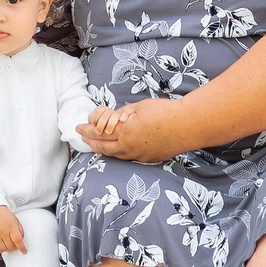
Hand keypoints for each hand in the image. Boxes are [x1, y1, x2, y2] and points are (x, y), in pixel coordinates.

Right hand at [0, 207, 25, 253]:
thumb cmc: (5, 216)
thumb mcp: (16, 221)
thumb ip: (20, 231)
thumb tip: (22, 241)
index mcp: (11, 226)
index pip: (17, 240)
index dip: (22, 247)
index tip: (24, 251)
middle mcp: (3, 231)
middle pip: (10, 246)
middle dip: (14, 246)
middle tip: (14, 243)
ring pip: (3, 249)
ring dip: (7, 248)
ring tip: (8, 243)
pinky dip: (0, 250)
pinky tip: (2, 245)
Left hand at [78, 98, 195, 164]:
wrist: (187, 126)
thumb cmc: (164, 112)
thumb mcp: (139, 107)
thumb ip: (122, 114)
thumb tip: (113, 119)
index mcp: (124, 132)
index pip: (98, 132)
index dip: (86, 129)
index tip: (78, 127)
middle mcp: (128, 147)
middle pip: (103, 147)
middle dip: (90, 142)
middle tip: (82, 138)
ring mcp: (139, 155)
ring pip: (115, 155)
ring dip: (102, 150)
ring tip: (95, 146)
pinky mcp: (149, 158)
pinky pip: (127, 158)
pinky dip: (117, 154)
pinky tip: (116, 151)